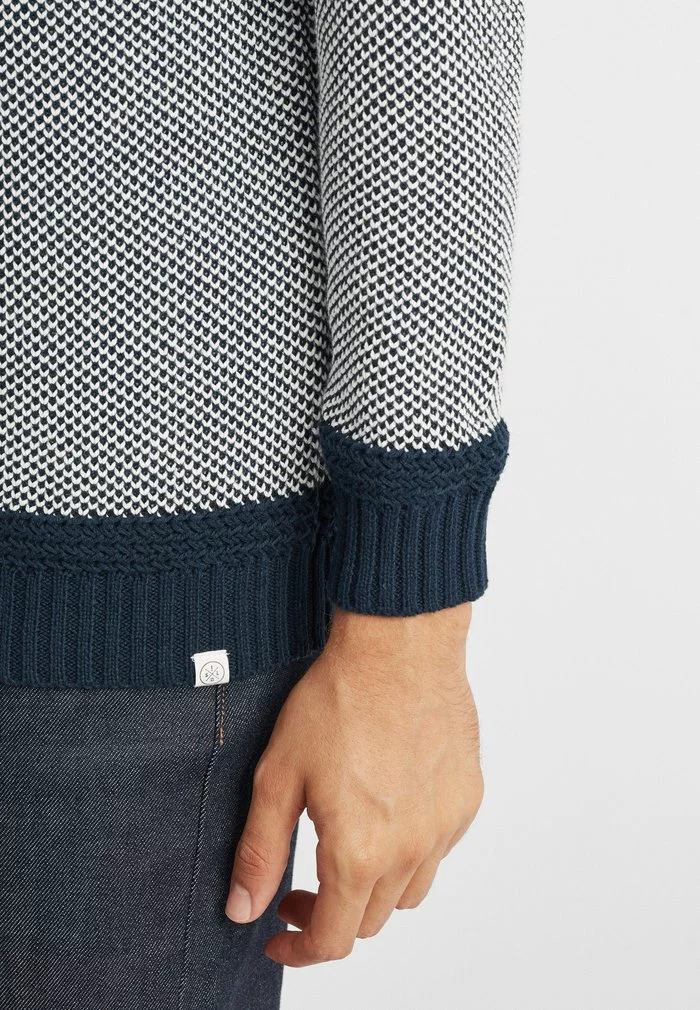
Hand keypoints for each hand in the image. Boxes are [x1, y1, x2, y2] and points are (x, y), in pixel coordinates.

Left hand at [225, 602, 483, 966]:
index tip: (279, 933)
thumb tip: (244, 909)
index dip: (299, 947)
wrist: (398, 647)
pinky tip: (387, 813)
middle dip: (330, 916)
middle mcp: (411, 850)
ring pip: (409, 893)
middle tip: (299, 885)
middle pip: (369, 921)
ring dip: (373, 889)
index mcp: (359, 852)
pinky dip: (411, 852)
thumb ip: (260, 850)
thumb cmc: (338, 700)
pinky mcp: (467, 799)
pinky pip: (438, 850)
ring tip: (346, 849)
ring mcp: (445, 826)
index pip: (332, 939)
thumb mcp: (279, 775)